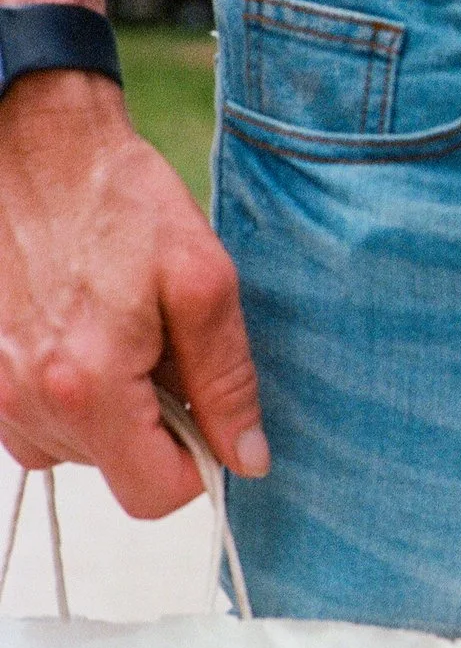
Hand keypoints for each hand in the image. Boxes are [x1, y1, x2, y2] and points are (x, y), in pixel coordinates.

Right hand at [0, 69, 264, 517]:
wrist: (37, 152)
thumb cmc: (124, 206)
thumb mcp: (204, 285)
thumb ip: (227, 382)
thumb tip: (246, 459)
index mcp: (89, 386)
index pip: (152, 495)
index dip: (197, 466)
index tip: (210, 414)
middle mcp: (26, 402)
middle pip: (115, 471)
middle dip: (155, 424)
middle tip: (165, 347)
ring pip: (75, 449)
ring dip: (113, 408)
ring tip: (123, 331)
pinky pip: (39, 419)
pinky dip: (74, 391)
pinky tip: (86, 331)